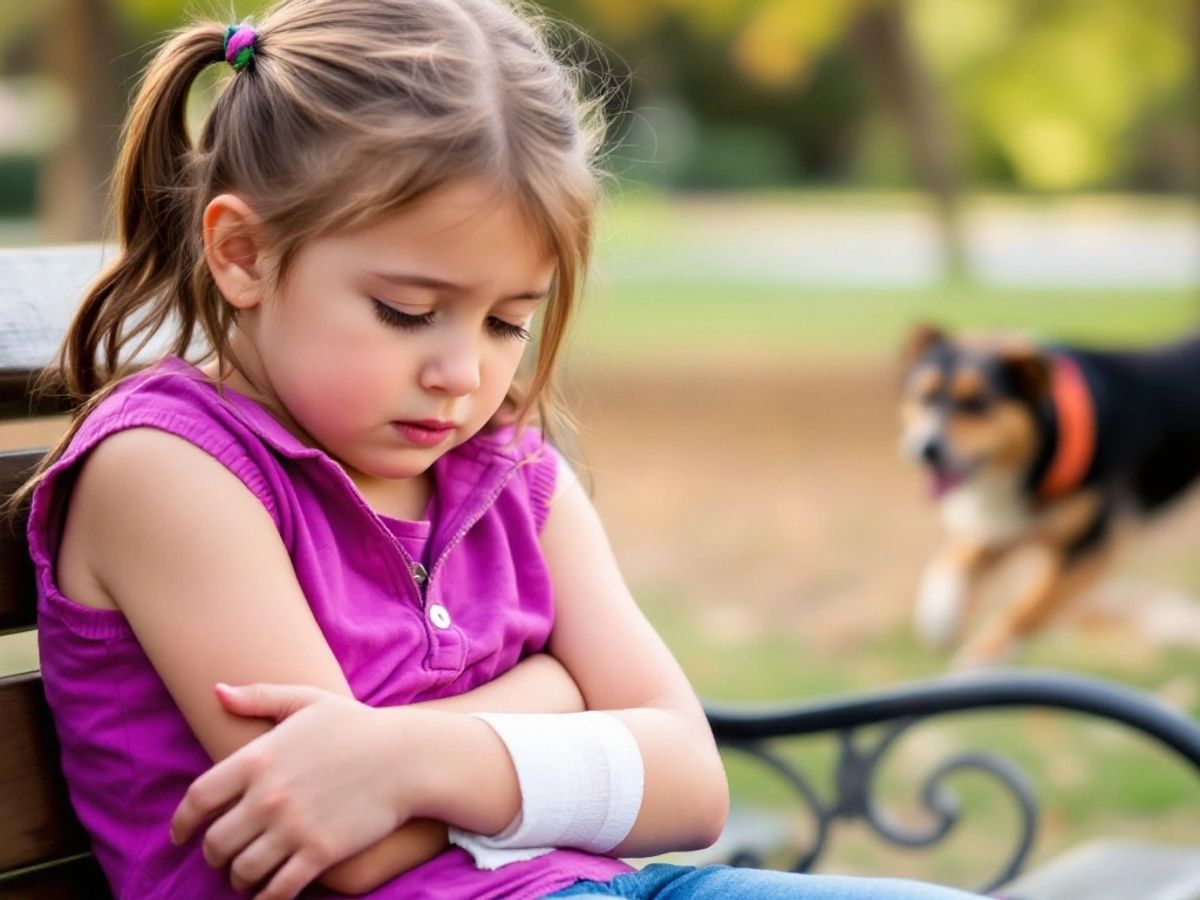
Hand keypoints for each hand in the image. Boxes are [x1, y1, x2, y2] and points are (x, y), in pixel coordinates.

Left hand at [170, 683, 419, 898]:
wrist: (408, 756)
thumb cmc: (357, 726)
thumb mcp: (307, 701)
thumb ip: (258, 696)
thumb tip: (216, 691)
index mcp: (258, 758)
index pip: (198, 799)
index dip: (181, 824)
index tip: (180, 836)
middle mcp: (268, 796)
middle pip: (216, 842)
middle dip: (213, 855)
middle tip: (222, 857)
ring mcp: (293, 827)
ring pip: (242, 870)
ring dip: (238, 878)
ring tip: (245, 876)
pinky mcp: (319, 853)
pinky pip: (277, 889)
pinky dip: (266, 897)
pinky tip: (269, 892)